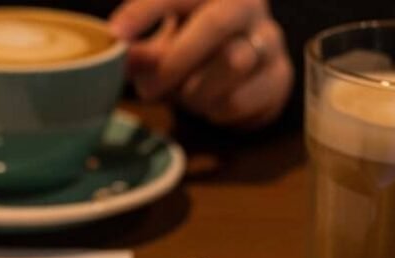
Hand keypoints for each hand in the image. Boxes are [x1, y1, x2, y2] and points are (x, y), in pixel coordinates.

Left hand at [109, 0, 292, 128]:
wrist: (244, 76)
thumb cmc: (193, 51)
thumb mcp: (162, 46)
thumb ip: (144, 50)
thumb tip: (123, 52)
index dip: (144, 11)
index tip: (115, 35)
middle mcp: (249, 5)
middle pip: (216, 24)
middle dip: (175, 60)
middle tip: (148, 89)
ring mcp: (270, 39)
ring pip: (232, 63)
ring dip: (196, 90)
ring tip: (186, 94)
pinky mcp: (279, 77)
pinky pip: (240, 100)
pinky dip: (215, 110)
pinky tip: (211, 104)